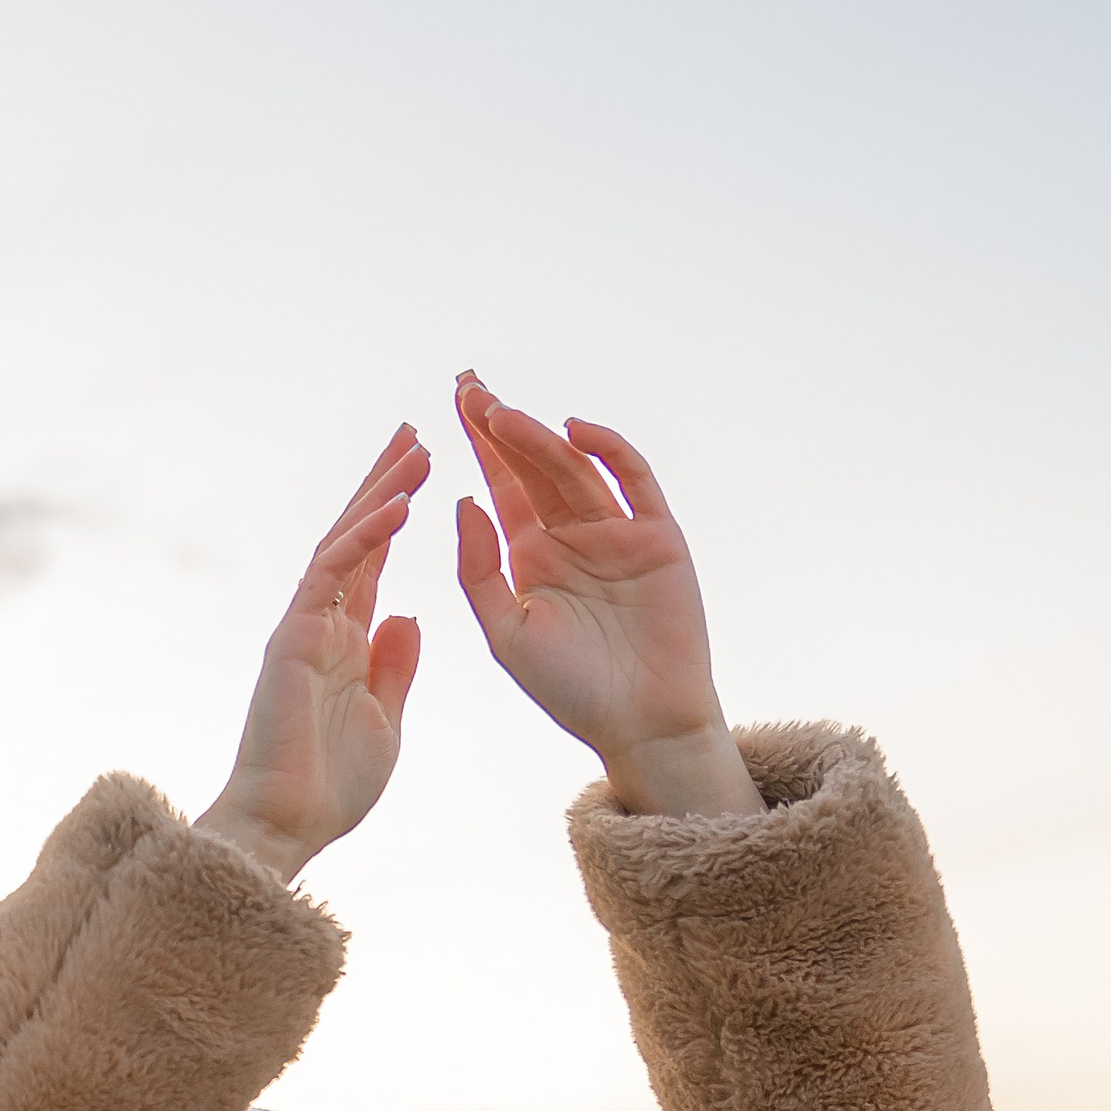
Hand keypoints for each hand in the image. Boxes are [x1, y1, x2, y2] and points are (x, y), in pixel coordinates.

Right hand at [196, 426, 427, 882]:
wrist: (286, 826)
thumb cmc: (329, 789)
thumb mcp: (384, 721)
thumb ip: (395, 668)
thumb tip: (409, 617)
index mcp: (343, 644)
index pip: (371, 565)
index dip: (393, 517)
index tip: (420, 472)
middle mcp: (320, 626)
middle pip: (355, 539)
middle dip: (384, 484)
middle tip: (414, 433)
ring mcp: (303, 628)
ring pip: (343, 543)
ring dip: (380, 494)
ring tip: (416, 448)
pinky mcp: (293, 639)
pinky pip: (333, 575)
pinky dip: (366, 538)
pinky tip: (398, 505)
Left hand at [452, 382, 759, 817]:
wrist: (641, 723)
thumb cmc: (570, 690)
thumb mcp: (506, 633)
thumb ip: (479, 571)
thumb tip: (462, 502)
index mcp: (531, 558)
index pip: (501, 488)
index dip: (478, 446)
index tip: (452, 405)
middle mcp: (571, 537)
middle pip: (532, 466)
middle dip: (500, 427)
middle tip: (468, 386)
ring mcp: (616, 532)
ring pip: (573, 469)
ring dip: (538, 438)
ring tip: (501, 413)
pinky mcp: (658, 535)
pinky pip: (633, 481)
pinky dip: (608, 450)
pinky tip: (573, 430)